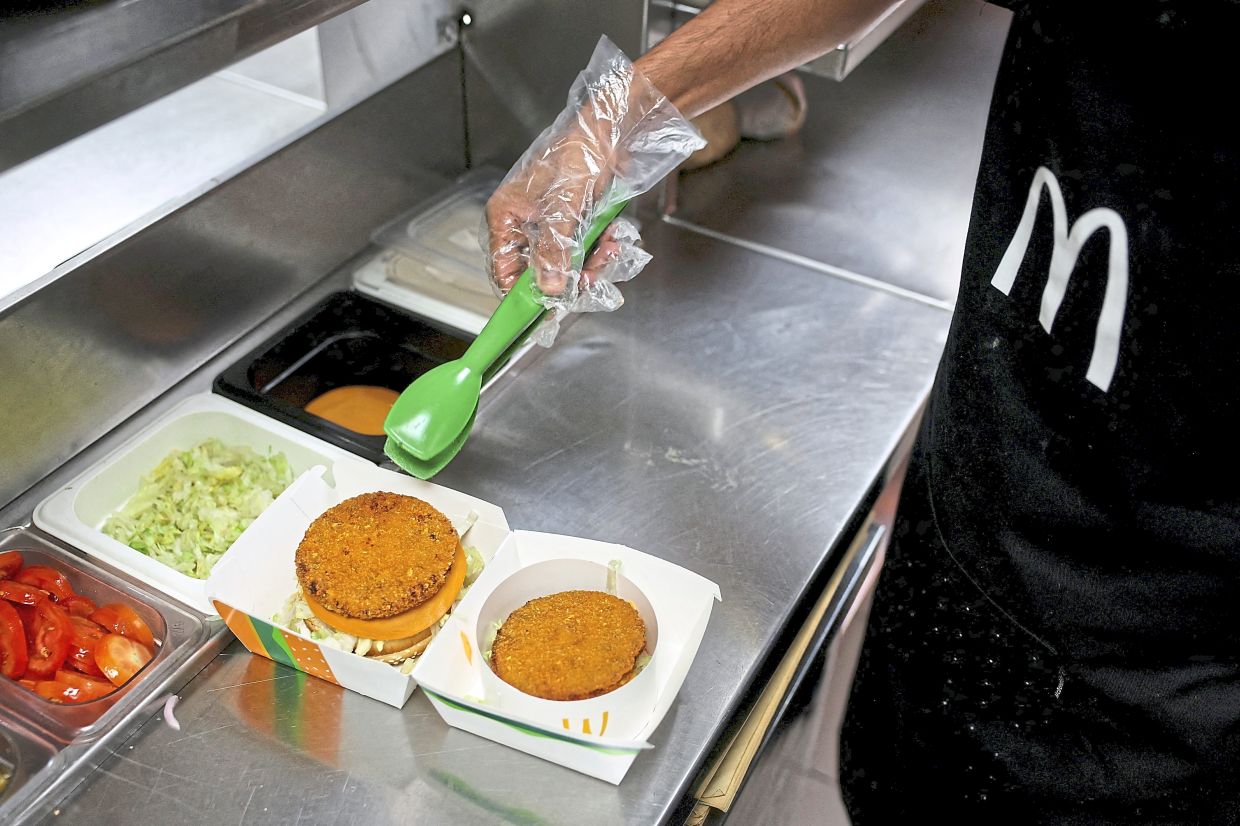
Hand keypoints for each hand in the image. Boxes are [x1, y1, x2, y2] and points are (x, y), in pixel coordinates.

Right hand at [480, 36, 703, 336]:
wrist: (615, 129)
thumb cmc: (580, 154)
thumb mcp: (566, 209)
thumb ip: (555, 251)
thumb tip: (549, 288)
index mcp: (507, 216)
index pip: (503, 270)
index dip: (523, 294)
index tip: (546, 312)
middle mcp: (525, 222)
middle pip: (539, 271)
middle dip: (568, 276)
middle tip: (590, 280)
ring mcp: (551, 223)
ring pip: (567, 263)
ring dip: (591, 263)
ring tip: (608, 250)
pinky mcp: (575, 222)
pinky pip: (584, 250)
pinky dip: (600, 249)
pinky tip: (613, 240)